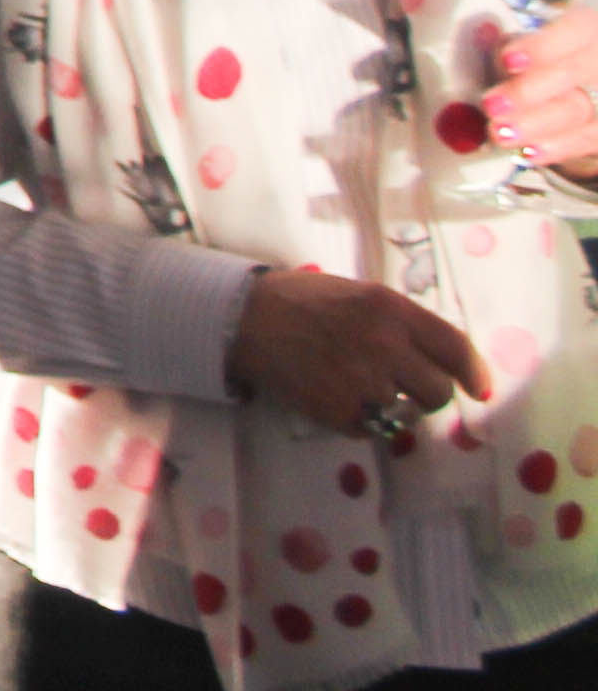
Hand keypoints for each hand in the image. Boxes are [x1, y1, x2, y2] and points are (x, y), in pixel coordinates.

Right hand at [232, 265, 491, 435]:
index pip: (455, 348)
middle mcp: (384, 346)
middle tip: (407, 387)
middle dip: (428, 393)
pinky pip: (372, 429)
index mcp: (390, 310)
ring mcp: (362, 382)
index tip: (479, 389)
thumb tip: (445, 359)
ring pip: (407, 415)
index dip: (474, 372)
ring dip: (395, 407)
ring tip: (367, 390)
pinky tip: (339, 396)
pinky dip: (362, 419)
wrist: (243, 319)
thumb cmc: (304, 300)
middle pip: (438, 390)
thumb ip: (402, 322)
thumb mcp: (360, 294)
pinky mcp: (340, 411)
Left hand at [495, 8, 597, 174]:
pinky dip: (556, 147)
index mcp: (586, 28)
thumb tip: (483, 30)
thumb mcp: (520, 43)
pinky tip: (528, 152)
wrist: (557, 95)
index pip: (578, 28)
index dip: (544, 46)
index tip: (508, 61)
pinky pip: (587, 141)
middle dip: (530, 90)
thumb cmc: (533, 63)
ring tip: (499, 132)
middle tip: (491, 105)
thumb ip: (504, 41)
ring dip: (535, 123)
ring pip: (579, 109)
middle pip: (577, 72)